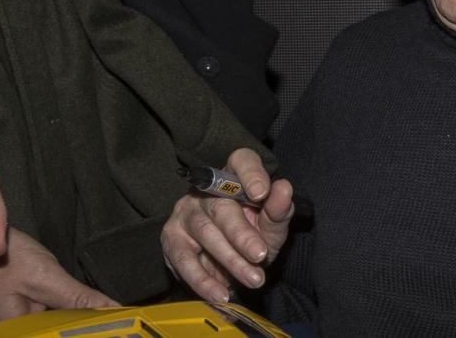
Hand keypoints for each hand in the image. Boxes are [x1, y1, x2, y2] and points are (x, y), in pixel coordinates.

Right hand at [0, 221, 117, 326]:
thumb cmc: (1, 257)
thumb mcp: (45, 276)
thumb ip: (79, 299)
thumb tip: (116, 312)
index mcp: (13, 336)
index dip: (89, 333)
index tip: (120, 329)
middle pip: (58, 335)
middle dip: (83, 328)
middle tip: (115, 320)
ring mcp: (12, 333)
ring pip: (55, 332)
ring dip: (76, 325)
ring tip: (105, 318)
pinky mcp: (17, 324)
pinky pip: (47, 327)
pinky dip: (66, 320)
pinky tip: (84, 314)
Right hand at [161, 148, 295, 301]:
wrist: (228, 261)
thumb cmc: (253, 234)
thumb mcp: (271, 225)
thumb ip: (279, 210)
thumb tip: (283, 189)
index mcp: (234, 176)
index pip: (241, 162)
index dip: (250, 174)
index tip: (262, 193)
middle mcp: (206, 190)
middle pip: (221, 207)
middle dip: (241, 234)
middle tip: (260, 254)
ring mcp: (186, 213)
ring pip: (205, 233)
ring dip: (230, 260)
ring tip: (253, 279)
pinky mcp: (172, 239)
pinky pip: (185, 261)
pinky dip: (203, 281)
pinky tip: (221, 294)